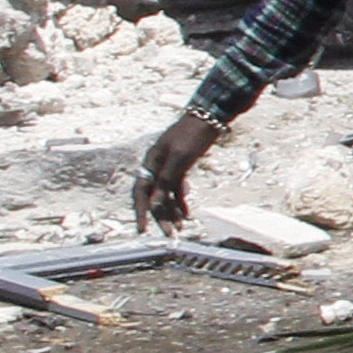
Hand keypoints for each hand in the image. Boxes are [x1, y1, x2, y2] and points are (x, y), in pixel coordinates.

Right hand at [133, 107, 219, 229]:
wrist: (211, 117)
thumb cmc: (193, 135)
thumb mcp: (179, 159)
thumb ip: (165, 181)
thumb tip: (154, 204)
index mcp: (151, 162)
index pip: (141, 192)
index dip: (141, 212)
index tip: (142, 230)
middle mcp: (156, 165)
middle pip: (154, 196)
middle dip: (161, 216)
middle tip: (169, 235)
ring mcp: (169, 166)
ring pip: (166, 194)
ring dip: (172, 211)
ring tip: (180, 228)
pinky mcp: (181, 166)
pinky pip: (177, 188)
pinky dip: (181, 201)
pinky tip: (187, 214)